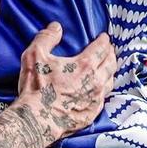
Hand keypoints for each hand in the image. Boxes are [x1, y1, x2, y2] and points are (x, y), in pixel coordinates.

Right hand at [16, 24, 116, 138]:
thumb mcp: (35, 56)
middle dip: (111, 54)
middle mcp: (95, 81)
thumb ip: (46, 38)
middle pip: (111, 63)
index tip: (104, 37)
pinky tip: (100, 89)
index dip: (104, 40)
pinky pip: (104, 97)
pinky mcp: (93, 112)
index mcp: (85, 65)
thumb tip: (56, 27)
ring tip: (108, 67)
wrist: (38, 120)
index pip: (102, 48)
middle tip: (109, 50)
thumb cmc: (37, 88)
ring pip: (111, 81)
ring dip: (110, 71)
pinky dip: (104, 89)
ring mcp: (96, 98)